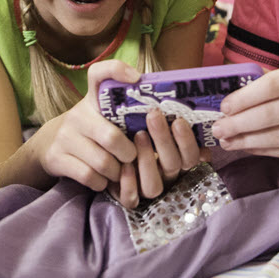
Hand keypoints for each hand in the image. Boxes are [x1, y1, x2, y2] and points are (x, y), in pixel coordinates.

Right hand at [25, 61, 138, 196]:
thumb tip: (164, 110)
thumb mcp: (106, 114)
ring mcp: (65, 136)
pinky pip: (88, 176)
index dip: (118, 70)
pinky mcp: (56, 157)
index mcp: (93, 99)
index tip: (136, 78)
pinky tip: (104, 178)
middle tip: (133, 157)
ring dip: (117, 172)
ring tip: (120, 170)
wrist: (51, 145)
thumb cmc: (93, 129)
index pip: (99, 73)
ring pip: (102, 162)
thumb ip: (129, 108)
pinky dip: (102, 182)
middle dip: (129, 153)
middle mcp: (77, 114)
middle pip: (112, 137)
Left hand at [107, 86, 210, 206]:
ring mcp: (145, 183)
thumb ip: (142, 91)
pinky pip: (132, 199)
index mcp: (173, 152)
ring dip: (149, 161)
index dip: (188, 140)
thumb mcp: (128, 99)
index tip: (178, 119)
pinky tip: (124, 166)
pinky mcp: (125, 194)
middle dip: (165, 140)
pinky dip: (129, 185)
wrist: (86, 133)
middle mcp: (162, 170)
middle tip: (153, 116)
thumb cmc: (116, 114)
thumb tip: (142, 79)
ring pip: (155, 185)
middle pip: (174, 165)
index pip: (192, 155)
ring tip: (138, 135)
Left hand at [210, 62, 278, 160]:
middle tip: (217, 129)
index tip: (224, 106)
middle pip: (269, 115)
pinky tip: (249, 148)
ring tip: (227, 142)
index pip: (270, 87)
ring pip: (276, 137)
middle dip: (238, 124)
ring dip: (246, 141)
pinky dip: (265, 150)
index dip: (243, 98)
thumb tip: (242, 91)